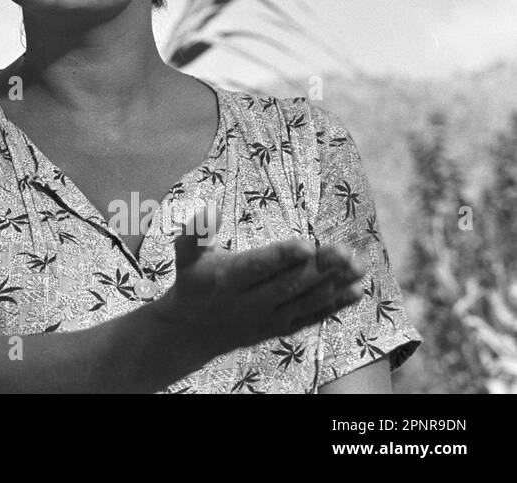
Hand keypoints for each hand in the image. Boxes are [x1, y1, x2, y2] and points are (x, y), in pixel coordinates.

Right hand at [155, 201, 365, 358]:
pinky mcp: (281, 328)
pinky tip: (355, 290)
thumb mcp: (185, 257)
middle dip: (319, 268)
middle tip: (344, 251)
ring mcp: (268, 318)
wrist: (192, 333)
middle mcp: (249, 302)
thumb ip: (195, 234)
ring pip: (305, 301)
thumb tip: (210, 210)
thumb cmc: (193, 284)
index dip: (281, 257)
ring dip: (333, 284)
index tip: (306, 245)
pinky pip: (311, 317)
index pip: (257, 267)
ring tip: (357, 266)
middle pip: (288, 284)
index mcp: (227, 279)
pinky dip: (334, 305)